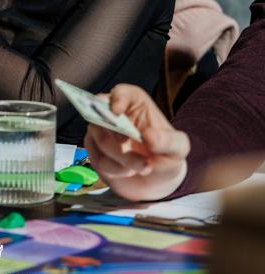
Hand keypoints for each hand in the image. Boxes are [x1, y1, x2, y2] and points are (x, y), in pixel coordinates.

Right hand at [84, 84, 189, 200]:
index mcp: (134, 103)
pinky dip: (115, 169)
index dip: (117, 99)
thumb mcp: (178, 148)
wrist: (155, 181)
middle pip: (103, 116)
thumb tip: (148, 136)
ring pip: (101, 140)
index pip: (120, 93)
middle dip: (117, 135)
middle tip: (131, 148)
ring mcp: (101, 131)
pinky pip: (98, 159)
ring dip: (123, 159)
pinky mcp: (94, 151)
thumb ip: (168, 141)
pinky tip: (129, 172)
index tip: (117, 110)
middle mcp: (113, 113)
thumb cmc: (166, 156)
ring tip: (143, 167)